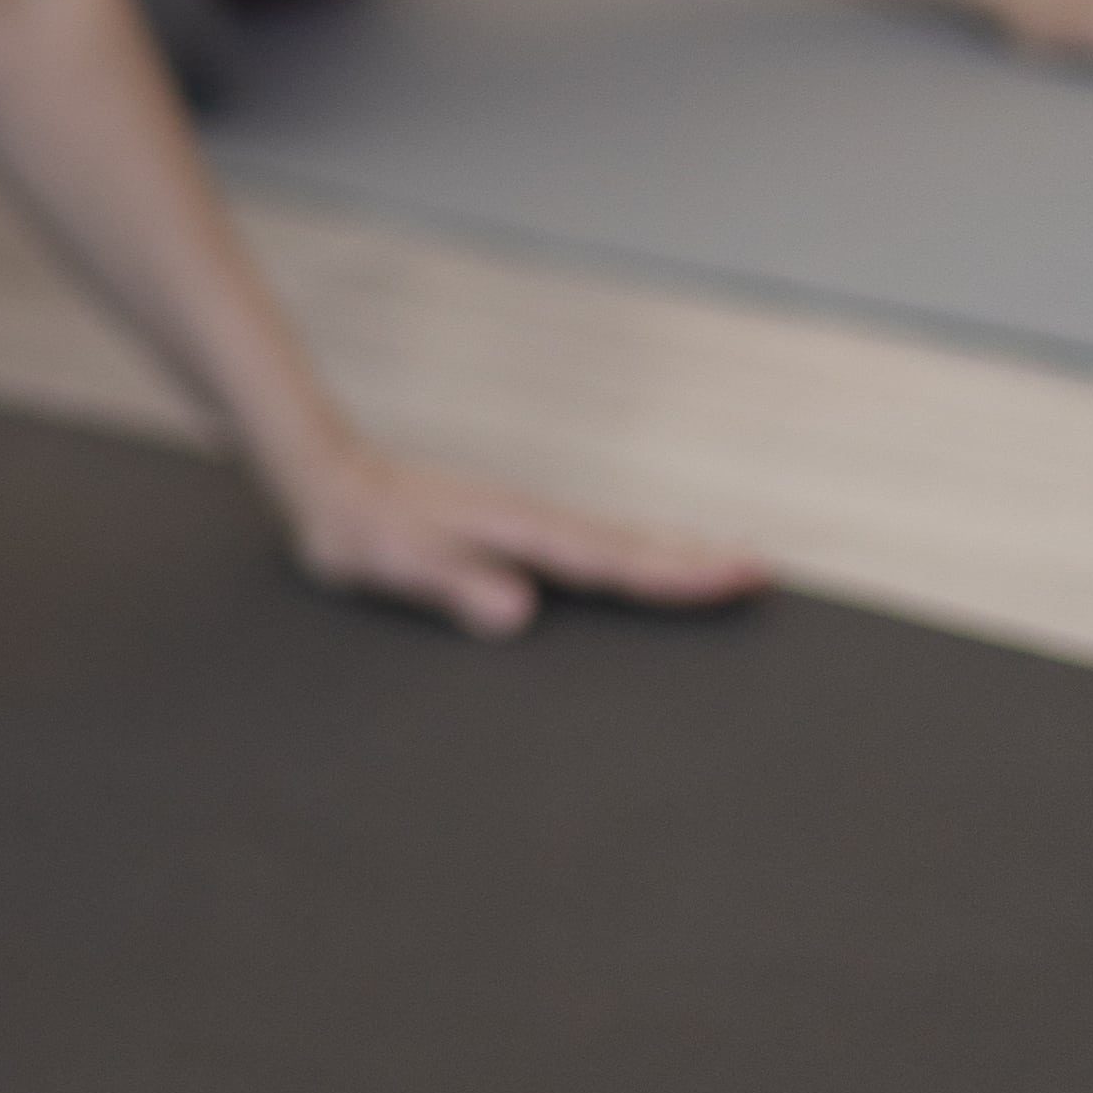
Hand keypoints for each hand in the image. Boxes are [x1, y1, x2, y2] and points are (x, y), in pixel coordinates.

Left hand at [276, 436, 764, 638]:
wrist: (327, 480)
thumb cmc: (356, 527)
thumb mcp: (393, 559)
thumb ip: (451, 581)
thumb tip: (518, 613)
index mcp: (518, 530)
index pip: (613, 559)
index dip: (677, 573)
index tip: (739, 576)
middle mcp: (533, 521)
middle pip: (631, 546)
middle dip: (697, 561)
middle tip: (765, 575)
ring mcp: (526, 523)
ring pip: (616, 542)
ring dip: (672, 555)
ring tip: (730, 571)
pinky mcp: (513, 531)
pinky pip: (587, 547)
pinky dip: (630, 557)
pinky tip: (641, 572)